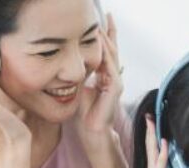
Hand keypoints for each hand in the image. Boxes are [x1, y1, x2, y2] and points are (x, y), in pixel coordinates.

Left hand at [78, 13, 123, 137]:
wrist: (92, 131)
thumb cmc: (85, 113)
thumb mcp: (80, 88)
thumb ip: (80, 75)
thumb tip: (72, 63)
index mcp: (104, 76)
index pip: (106, 52)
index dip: (104, 37)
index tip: (100, 22)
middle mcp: (112, 76)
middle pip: (113, 49)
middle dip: (110, 32)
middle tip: (107, 15)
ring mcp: (116, 81)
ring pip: (112, 55)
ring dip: (106, 40)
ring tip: (101, 25)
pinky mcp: (116, 88)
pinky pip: (111, 68)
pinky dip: (106, 55)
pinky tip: (101, 45)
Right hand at [144, 115, 180, 167]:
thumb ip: (169, 160)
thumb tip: (175, 148)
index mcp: (153, 163)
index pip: (150, 143)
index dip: (150, 131)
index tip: (150, 118)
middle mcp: (151, 164)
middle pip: (149, 143)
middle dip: (149, 129)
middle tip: (149, 116)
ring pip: (152, 150)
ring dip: (152, 136)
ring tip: (153, 124)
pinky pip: (161, 162)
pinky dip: (162, 151)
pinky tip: (164, 142)